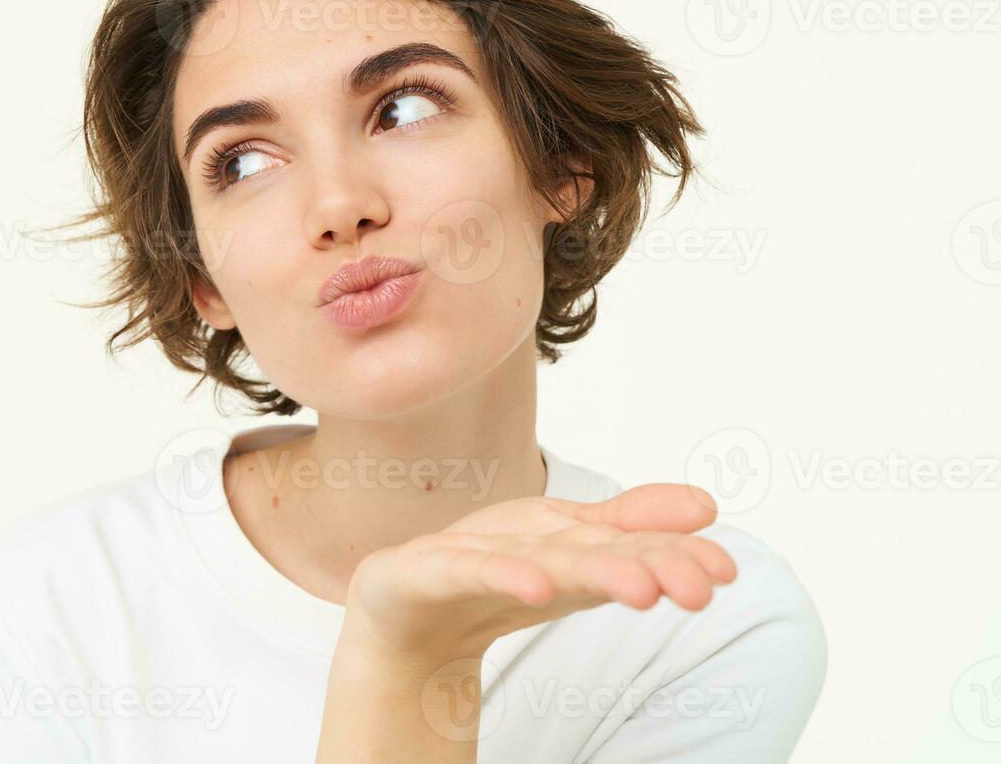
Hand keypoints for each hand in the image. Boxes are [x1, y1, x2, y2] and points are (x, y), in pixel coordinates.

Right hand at [341, 483, 737, 660]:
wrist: (399, 617)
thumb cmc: (490, 579)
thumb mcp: (570, 565)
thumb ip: (633, 535)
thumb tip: (709, 505)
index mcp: (554, 534)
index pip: (620, 545)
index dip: (672, 554)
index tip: (723, 572)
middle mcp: (513, 536)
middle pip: (585, 549)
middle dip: (642, 561)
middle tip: (698, 584)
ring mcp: (464, 552)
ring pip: (533, 560)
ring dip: (586, 570)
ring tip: (639, 588)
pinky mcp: (418, 571)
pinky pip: (462, 572)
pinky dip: (498, 574)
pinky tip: (537, 587)